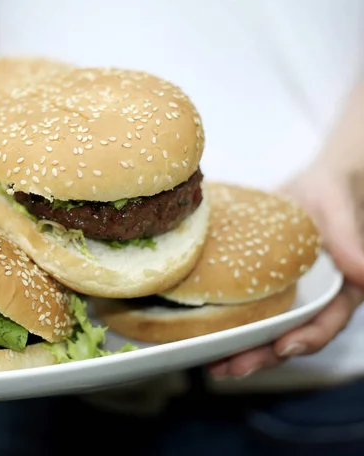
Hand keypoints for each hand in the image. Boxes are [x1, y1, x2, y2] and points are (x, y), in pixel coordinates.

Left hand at [208, 162, 363, 378]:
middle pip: (290, 335)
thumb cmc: (334, 191)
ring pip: (267, 327)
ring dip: (241, 346)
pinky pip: (248, 306)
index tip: (284, 347)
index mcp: (340, 289)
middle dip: (262, 355)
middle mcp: (314, 298)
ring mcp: (289, 294)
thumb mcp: (340, 209)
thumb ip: (349, 239)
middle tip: (230, 368)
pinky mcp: (266, 284)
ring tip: (211, 362)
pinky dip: (229, 319)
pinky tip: (202, 327)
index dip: (307, 339)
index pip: (327, 322)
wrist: (313, 183)